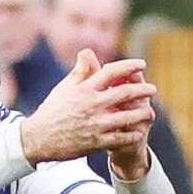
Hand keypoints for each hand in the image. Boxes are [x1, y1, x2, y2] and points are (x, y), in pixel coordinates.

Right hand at [20, 50, 155, 164]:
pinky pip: (120, 139)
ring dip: (141, 113)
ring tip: (150, 112)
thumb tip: (88, 52)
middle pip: (124, 93)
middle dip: (142, 90)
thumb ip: (80, 71)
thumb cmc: (52, 111)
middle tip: (153, 89)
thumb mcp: (64, 88)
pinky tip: (139, 132)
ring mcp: (95, 124)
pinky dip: (131, 135)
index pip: (111, 72)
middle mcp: (92, 104)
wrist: (39, 138)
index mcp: (85, 88)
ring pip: (127, 117)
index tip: (142, 64)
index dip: (129, 66)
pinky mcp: (96, 142)